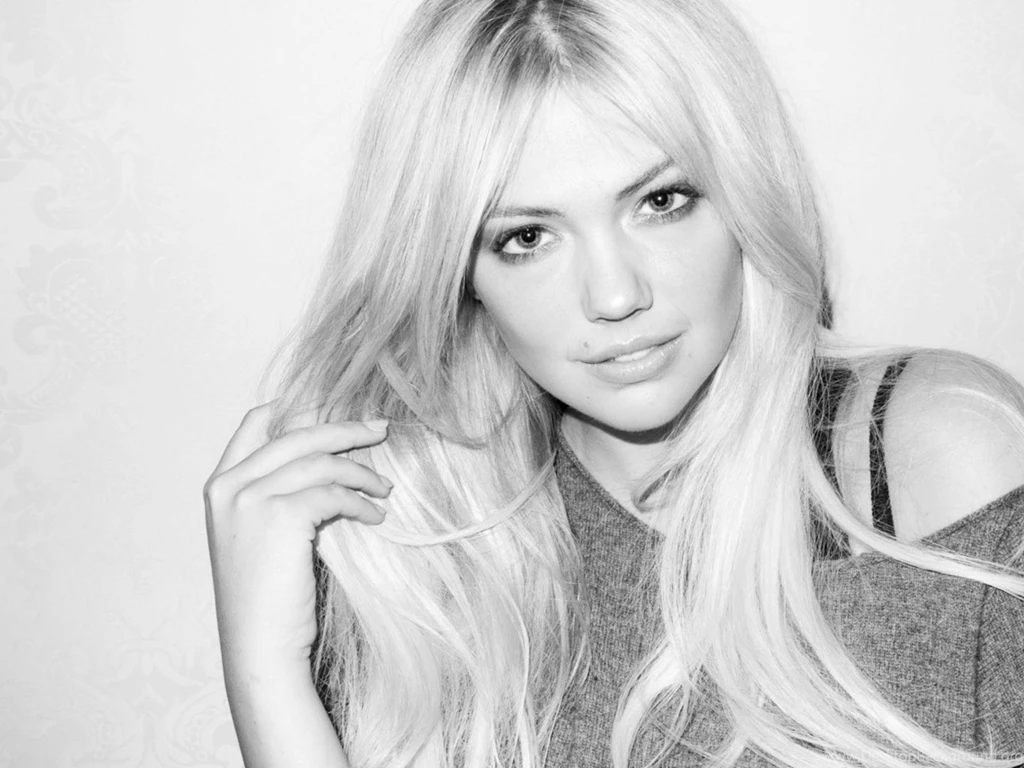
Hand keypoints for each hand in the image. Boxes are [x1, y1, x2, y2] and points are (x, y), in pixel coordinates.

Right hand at [204, 403, 392, 673]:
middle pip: (297, 434)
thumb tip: (325, 459)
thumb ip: (274, 493)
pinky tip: (376, 515)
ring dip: (361, 471)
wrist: (260, 646)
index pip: (255, 424)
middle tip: (380, 429)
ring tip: (384, 489)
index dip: (295, 407)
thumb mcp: (258, 535)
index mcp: (220, 486)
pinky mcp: (282, 516)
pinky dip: (361, 502)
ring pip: (321, 461)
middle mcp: (230, 485)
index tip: (333, 405)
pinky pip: (334, 493)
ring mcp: (252, 498)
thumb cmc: (266, 597)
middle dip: (345, 428)